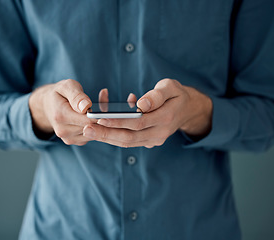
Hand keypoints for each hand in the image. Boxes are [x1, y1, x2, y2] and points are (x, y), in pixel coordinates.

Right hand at [29, 79, 107, 145]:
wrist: (48, 105)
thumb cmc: (59, 93)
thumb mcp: (67, 86)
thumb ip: (77, 96)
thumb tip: (86, 106)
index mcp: (60, 116)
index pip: (87, 120)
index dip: (97, 113)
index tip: (102, 106)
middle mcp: (63, 131)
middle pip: (91, 127)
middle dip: (98, 117)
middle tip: (99, 106)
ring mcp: (68, 138)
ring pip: (94, 133)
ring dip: (97, 123)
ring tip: (92, 111)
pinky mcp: (75, 141)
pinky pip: (91, 136)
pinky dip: (94, 128)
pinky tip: (90, 119)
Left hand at [83, 78, 212, 147]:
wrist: (187, 110)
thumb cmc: (176, 94)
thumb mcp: (171, 87)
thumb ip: (157, 95)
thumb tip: (141, 104)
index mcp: (166, 118)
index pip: (138, 122)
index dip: (118, 121)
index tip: (100, 118)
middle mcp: (160, 133)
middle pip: (130, 137)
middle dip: (106, 134)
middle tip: (86, 129)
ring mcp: (155, 140)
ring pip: (128, 143)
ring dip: (107, 138)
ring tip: (89, 132)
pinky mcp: (149, 142)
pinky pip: (130, 142)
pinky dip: (114, 138)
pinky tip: (100, 131)